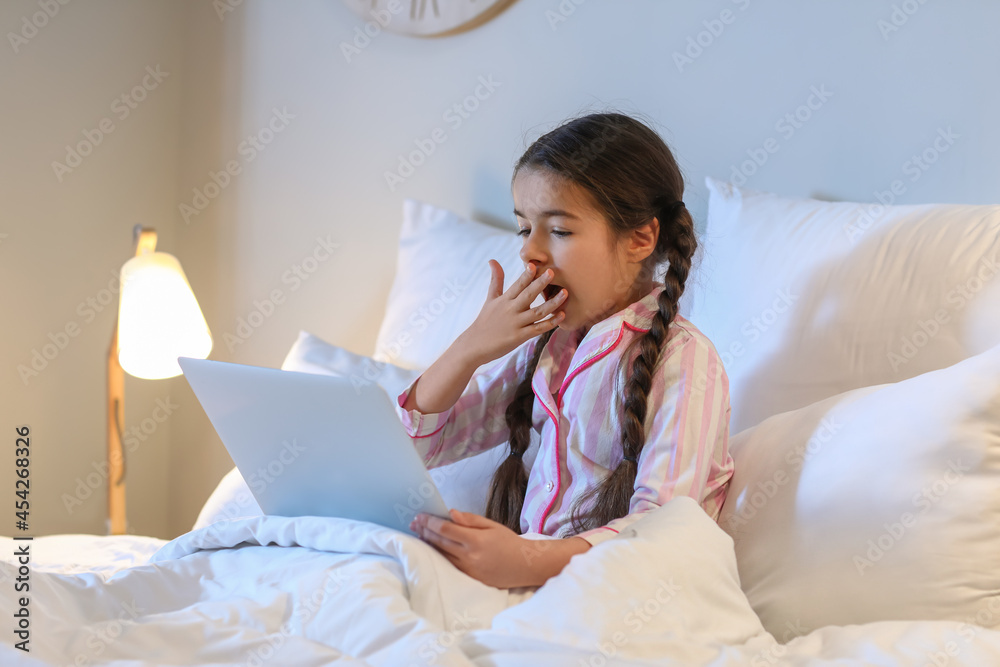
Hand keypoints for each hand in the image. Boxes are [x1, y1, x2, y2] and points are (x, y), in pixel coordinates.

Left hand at [410, 509, 534, 588]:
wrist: (524, 565)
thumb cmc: (508, 542)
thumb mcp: (492, 525)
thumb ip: (470, 520)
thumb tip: (450, 513)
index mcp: (476, 540)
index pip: (446, 529)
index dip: (430, 522)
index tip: (420, 516)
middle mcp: (469, 556)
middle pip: (440, 542)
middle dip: (425, 531)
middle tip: (414, 523)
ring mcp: (468, 569)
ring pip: (441, 555)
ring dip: (428, 543)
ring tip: (418, 534)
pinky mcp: (469, 578)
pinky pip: (449, 565)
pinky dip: (438, 555)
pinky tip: (432, 548)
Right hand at [461, 260, 567, 364]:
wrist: (475, 345)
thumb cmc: (485, 321)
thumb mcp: (490, 298)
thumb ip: (496, 280)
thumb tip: (493, 260)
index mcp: (505, 300)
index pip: (517, 285)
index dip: (526, 275)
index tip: (534, 264)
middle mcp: (511, 310)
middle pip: (528, 295)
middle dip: (540, 283)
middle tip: (552, 272)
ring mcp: (516, 324)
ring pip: (538, 312)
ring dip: (552, 303)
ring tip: (565, 293)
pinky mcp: (520, 336)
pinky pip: (538, 329)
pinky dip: (551, 322)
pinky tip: (562, 315)